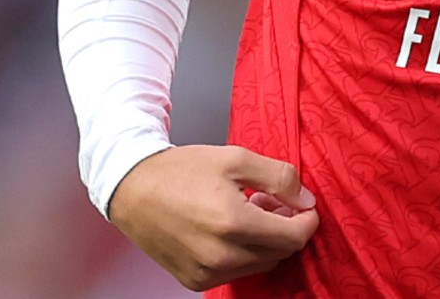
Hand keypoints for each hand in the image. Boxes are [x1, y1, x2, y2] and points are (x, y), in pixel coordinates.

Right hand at [107, 144, 320, 289]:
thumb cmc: (180, 170)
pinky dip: (242, 253)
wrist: (133, 188)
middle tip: (268, 200)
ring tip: (246, 211)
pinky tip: (227, 228)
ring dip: (264, 241)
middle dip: (284, 227)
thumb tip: (305, 200)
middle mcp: (222, 256)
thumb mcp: (235, 158)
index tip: (303, 206)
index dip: (307, 221)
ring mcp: (207, 273)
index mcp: (234, 223)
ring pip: (260, 264)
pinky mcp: (195, 281)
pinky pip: (236, 272)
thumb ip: (279, 177)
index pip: (294, 237)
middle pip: (280, 252)